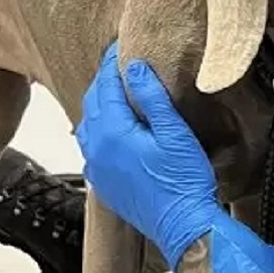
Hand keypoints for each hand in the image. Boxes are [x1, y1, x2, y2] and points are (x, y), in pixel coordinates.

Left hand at [75, 42, 221, 267]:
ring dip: (100, 105)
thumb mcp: (174, 133)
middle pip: (93, 103)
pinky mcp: (104, 184)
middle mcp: (96, 149)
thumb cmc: (184, 181)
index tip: (121, 46)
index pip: (107, 85)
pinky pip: (92, 148)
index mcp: (112, 132)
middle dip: (104, 81)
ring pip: (89, 125)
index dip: (114, 63)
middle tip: (118, 64)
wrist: (184, 226)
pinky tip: (113, 129)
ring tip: (116, 92)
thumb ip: (151, 98)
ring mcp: (97, 169)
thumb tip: (134, 67)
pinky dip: (99, 130)